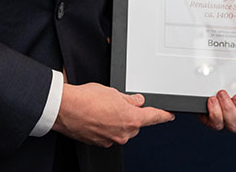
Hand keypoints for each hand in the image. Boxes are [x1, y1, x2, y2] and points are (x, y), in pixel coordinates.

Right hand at [52, 82, 174, 146]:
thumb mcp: (112, 92)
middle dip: (130, 114)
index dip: (163, 115)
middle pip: (135, 124)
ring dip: (117, 120)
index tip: (168, 115)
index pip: (153, 117)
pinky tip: (96, 115)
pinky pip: (110, 134)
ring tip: (102, 107)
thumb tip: (137, 101)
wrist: (66, 109)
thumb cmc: (86, 99)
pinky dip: (106, 126)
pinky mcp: (100, 143)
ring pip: (122, 129)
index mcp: (131, 119)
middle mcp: (123, 133)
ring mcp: (112, 140)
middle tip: (117, 102)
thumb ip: (128, 98)